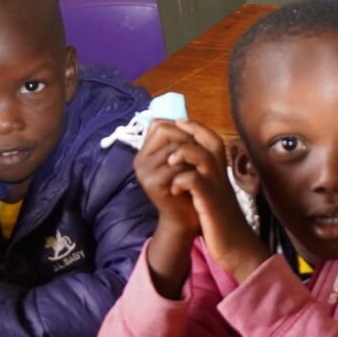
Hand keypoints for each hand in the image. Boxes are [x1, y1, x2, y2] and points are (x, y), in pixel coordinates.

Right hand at [134, 120, 199, 235]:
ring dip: (192, 156)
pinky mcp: (152, 183)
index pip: (159, 124)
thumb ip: (179, 140)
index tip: (193, 142)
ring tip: (195, 169)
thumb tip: (185, 118)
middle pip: (165, 130)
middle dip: (187, 138)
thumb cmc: (187, 185)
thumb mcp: (182, 159)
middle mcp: (140, 159)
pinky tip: (193, 181)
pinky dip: (190, 171)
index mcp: (145, 151)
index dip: (180, 128)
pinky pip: (177, 165)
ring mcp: (143, 171)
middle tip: (198, 155)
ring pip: (174, 147)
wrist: (185, 217)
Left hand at [168, 120, 268, 282]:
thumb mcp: (214, 195)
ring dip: (183, 153)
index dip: (195, 127)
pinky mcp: (210, 203)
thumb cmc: (222, 221)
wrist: (237, 247)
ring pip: (203, 157)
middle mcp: (221, 175)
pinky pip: (195, 183)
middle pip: (210, 140)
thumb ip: (204, 178)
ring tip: (170, 161)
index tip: (179, 124)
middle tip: (172, 132)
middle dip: (189, 131)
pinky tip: (173, 190)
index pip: (212, 139)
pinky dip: (181, 181)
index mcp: (221, 172)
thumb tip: (187, 167)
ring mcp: (217, 188)